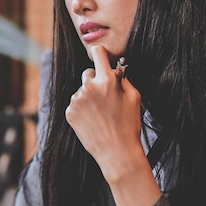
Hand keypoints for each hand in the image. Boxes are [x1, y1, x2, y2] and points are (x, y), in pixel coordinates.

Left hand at [66, 45, 160, 205]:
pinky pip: (75, 104)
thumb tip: (114, 69)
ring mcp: (77, 100)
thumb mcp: (135, 98)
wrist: (117, 153)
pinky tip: (93, 121)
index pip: (98, 53)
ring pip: (81, 91)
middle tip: (106, 97)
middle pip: (87, 73)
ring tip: (101, 114)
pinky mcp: (69, 112)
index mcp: (106, 81)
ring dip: (89, 97)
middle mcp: (88, 87)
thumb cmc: (129, 125)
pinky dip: (82, 109)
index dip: (100, 54)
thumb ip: (123, 79)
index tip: (99, 56)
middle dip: (95, 81)